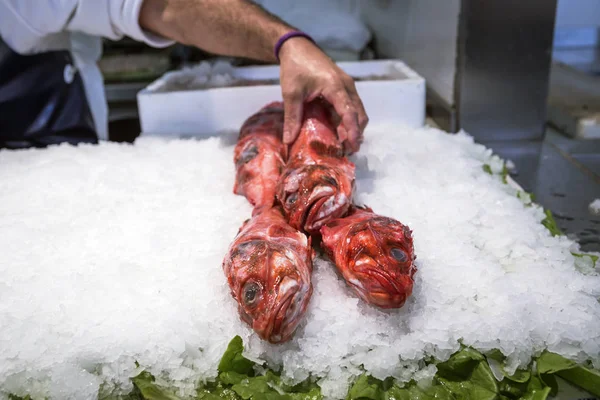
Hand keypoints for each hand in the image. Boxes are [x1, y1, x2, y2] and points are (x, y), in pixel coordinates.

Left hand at [278, 38, 368, 153]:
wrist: (297, 46)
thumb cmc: (295, 67)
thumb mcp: (291, 93)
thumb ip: (292, 117)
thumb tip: (288, 141)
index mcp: (336, 86)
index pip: (349, 113)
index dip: (352, 131)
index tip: (352, 146)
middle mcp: (346, 86)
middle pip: (359, 114)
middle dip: (356, 133)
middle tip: (347, 151)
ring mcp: (346, 86)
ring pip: (357, 111)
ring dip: (353, 127)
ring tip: (343, 145)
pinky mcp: (343, 87)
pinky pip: (349, 106)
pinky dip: (347, 120)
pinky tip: (338, 131)